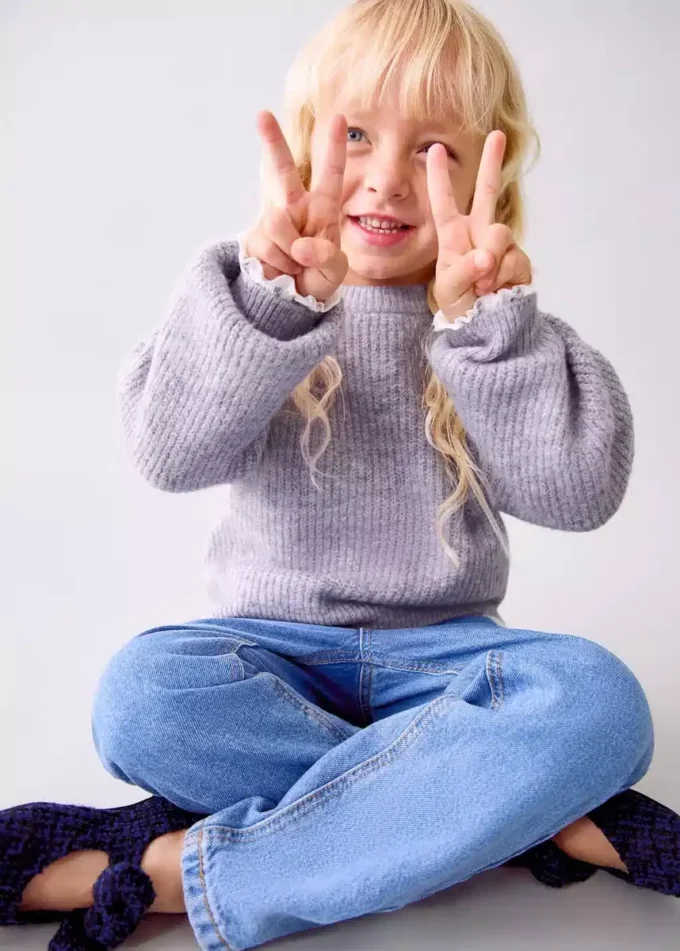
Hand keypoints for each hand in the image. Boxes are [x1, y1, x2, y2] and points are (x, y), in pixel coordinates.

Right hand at [244, 111, 348, 303]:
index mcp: (322, 208)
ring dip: (289, 252)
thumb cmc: (318, 279)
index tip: (339, 117)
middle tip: (261, 115)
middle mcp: (295, 208)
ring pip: (276, 221)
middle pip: (282, 170)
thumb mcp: (334, 270)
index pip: (331, 174)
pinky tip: (282, 271)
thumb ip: (325, 255)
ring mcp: (273, 222)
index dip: (335, 147)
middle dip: (272, 141)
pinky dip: (278, 263)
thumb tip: (299, 245)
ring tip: (296, 266)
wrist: (294, 303)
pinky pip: (266, 245)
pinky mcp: (254, 239)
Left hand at [426, 131, 531, 319]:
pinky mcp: (520, 259)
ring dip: (489, 264)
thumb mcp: (449, 290)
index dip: (439, 178)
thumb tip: (485, 257)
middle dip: (492, 163)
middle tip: (497, 135)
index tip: (434, 149)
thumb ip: (463, 271)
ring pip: (499, 234)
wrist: (486, 327)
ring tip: (482, 287)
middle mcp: (478, 233)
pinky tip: (497, 291)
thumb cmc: (460, 306)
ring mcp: (501, 245)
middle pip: (486, 193)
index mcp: (454, 236)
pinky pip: (513, 260)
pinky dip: (502, 278)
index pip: (445, 203)